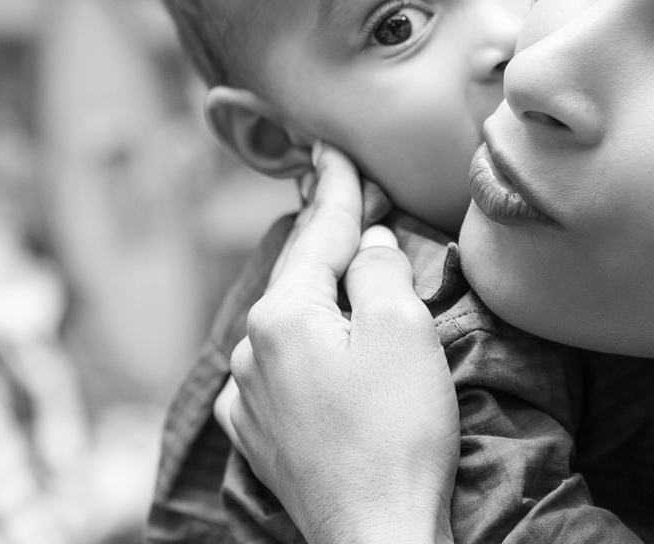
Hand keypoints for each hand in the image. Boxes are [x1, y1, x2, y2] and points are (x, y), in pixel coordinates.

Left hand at [229, 143, 458, 543]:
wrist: (378, 535)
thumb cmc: (399, 434)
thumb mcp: (403, 332)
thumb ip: (380, 270)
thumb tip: (368, 243)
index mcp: (283, 316)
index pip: (319, 232)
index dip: (336, 186)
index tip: (332, 148)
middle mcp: (251, 351)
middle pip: (298, 274)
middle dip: (327, 235)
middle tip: (348, 193)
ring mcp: (250, 399)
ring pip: (288, 321)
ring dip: (318, 292)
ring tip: (345, 266)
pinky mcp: (261, 437)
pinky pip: (279, 369)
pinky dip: (303, 344)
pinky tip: (319, 344)